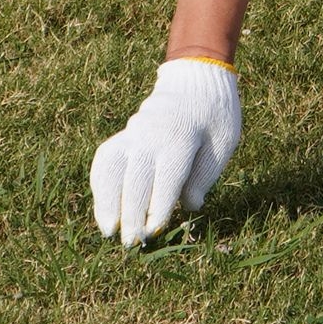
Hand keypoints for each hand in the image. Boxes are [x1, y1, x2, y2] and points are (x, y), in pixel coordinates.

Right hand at [89, 59, 241, 246]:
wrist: (195, 81)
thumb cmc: (215, 117)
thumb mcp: (223, 143)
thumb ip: (206, 174)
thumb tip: (191, 205)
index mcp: (182, 137)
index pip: (166, 178)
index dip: (158, 207)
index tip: (152, 233)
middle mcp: (151, 135)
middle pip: (135, 178)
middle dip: (131, 214)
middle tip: (130, 243)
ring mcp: (133, 133)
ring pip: (111, 168)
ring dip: (106, 201)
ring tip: (108, 230)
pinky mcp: (123, 135)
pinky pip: (104, 159)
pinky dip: (100, 185)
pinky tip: (103, 208)